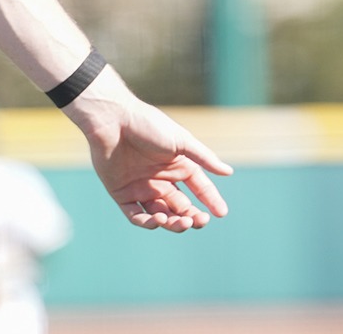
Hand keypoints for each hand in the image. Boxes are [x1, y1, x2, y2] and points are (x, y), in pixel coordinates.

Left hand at [64, 67, 232, 231]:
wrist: (113, 120)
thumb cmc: (148, 126)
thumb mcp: (181, 141)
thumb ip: (204, 158)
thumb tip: (228, 172)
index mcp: (178, 165)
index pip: (199, 188)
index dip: (211, 201)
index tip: (222, 213)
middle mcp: (161, 179)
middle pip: (181, 206)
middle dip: (192, 216)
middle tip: (199, 221)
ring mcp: (141, 188)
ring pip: (161, 215)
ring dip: (172, 222)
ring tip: (180, 221)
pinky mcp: (121, 194)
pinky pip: (136, 215)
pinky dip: (147, 222)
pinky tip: (158, 220)